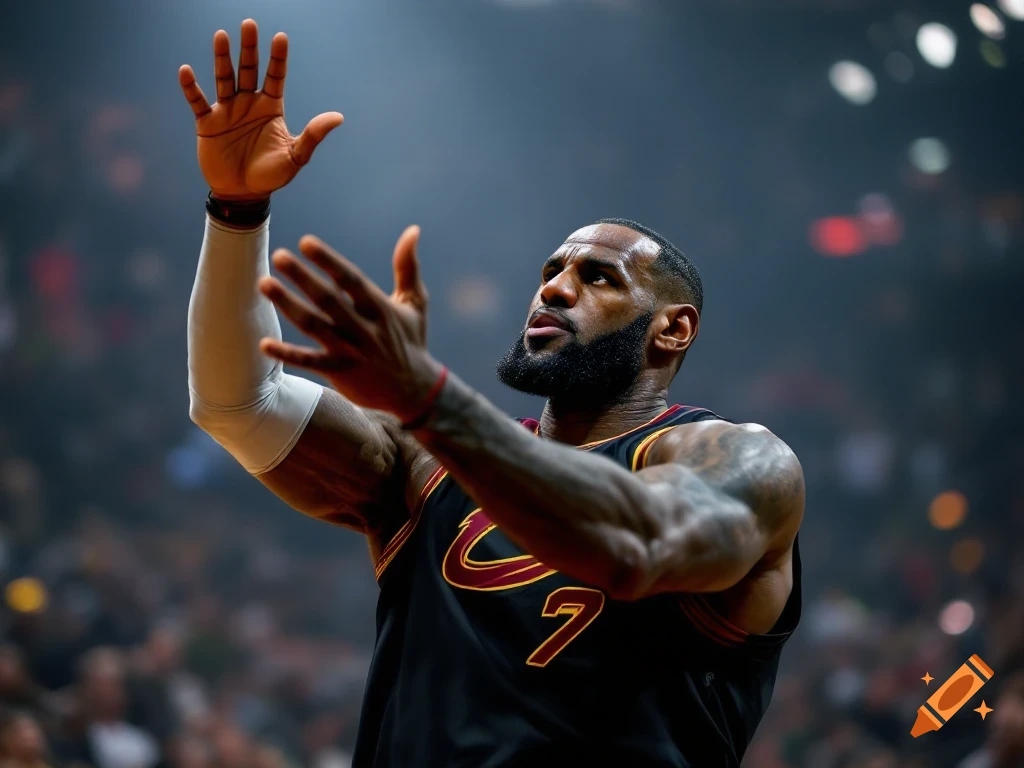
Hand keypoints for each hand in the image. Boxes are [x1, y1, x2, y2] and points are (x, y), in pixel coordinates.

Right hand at [178, 19, 342, 200]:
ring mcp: (227, 111)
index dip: (278, 58)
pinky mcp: (207, 123)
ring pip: (224, 78)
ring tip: (221, 36)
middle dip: (249, 48)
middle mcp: (249, 103)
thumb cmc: (271, 176)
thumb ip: (313, 135)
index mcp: (271, 107)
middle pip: (249, 70)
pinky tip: (186, 70)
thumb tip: (338, 117)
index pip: (275, 77)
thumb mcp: (295, 157)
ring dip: (222, 58)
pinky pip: (197, 101)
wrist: (244, 194)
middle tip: (249, 24)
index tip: (281, 37)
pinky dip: (191, 87)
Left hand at [257, 227, 444, 420]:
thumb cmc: (411, 341)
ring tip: (265, 284)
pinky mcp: (340, 372)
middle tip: (279, 256)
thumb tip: (413, 230)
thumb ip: (408, 267)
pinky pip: (310, 362)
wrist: (415, 390)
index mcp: (380, 308)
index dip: (329, 261)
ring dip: (288, 305)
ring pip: (314, 325)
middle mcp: (364, 328)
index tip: (306, 243)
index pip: (351, 280)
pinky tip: (265, 343)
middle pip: (329, 300)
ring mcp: (350, 351)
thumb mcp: (415, 303)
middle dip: (303, 277)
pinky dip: (288, 354)